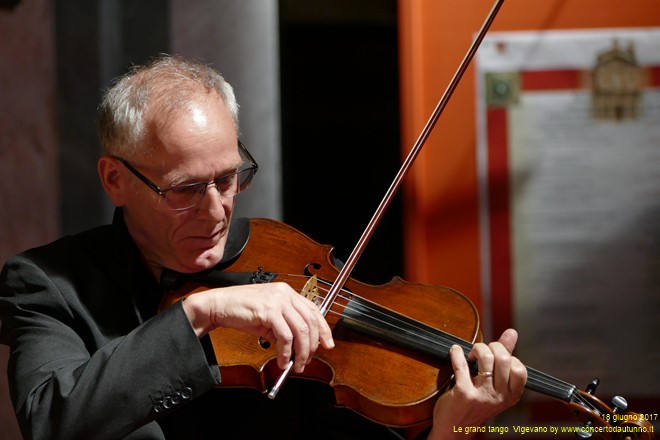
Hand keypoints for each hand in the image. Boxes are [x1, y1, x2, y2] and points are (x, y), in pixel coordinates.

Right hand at [182, 282, 334, 372]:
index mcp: (287, 292)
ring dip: (301, 352)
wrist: (219, 305)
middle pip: (310, 322)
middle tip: (308, 360)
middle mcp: (285, 294)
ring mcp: (278, 301)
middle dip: (313, 345)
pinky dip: (286, 352)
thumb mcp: (268, 316)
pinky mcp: (268, 311)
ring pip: (301, 330)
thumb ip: (284, 326)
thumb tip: (298, 345)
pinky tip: (282, 360)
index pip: (314, 310)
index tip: (327, 344)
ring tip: (296, 364)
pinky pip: (285, 336)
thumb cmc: (241, 310)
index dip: (323, 329)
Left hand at [427, 328, 526, 439]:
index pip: (520, 369)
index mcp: (511, 395)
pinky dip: (457, 353)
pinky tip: (455, 351)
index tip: (495, 354)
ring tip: (471, 354)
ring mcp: (483, 396)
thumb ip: (504, 358)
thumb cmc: (475, 403)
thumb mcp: (495, 385)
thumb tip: (512, 332)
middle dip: (491, 346)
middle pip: (504, 359)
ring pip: (487, 359)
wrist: (454, 429)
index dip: (507, 355)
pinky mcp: (464, 394)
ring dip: (477, 348)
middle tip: (481, 350)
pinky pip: (462, 365)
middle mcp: (500, 397)